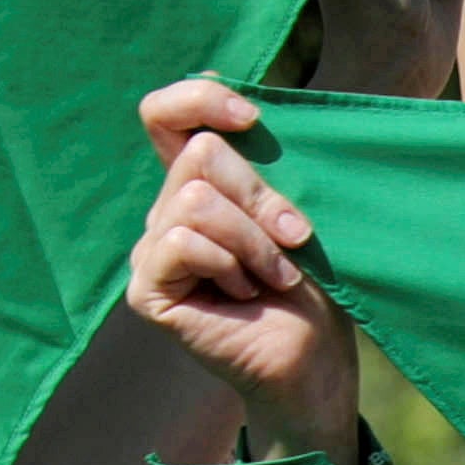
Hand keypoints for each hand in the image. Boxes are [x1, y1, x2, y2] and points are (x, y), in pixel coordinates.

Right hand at [126, 88, 359, 459]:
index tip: (252, 119)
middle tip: (297, 240)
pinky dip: (227, 264)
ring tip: (277, 277)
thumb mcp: (296, 216)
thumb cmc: (318, 292)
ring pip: (194, 201)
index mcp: (201, 186)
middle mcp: (168, 212)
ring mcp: (152, 250)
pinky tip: (244, 293)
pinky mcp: (147, 289)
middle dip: (261, 197)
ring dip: (253, 241)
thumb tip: (242, 107)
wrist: (317, 364)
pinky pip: (180, 242)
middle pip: (199, 155)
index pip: (165, 114)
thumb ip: (263, 166)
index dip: (200, 99)